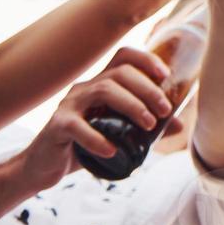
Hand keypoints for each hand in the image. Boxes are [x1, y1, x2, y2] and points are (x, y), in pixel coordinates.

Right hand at [19, 48, 172, 187]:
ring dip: (131, 106)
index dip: (146, 59)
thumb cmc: (84, 146)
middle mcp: (84, 88)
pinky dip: (97, 138)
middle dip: (147, 88)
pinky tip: (112, 150)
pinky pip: (77, 126)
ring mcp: (68, 105)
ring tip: (148, 126)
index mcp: (100, 84)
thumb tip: (179, 125)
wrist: (44, 167)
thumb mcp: (118, 134)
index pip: (123, 57)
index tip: (166, 75)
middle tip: (164, 111)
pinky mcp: (56, 126)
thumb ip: (145, 128)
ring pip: (103, 90)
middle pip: (119, 73)